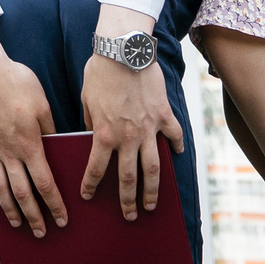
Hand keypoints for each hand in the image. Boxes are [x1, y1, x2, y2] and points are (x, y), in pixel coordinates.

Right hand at [0, 28, 68, 238]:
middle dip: (33, 216)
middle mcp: (8, 151)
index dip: (54, 205)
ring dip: (7, 207)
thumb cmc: (16, 80)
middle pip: (21, 192)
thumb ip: (50, 128)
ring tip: (15, 221)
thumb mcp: (43, 103)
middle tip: (40, 231)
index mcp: (28, 144)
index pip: (45, 184)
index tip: (61, 219)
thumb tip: (56, 144)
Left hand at [80, 25, 181, 221]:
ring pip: (153, 168)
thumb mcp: (86, 97)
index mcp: (104, 134)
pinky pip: (174, 135)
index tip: (88, 197)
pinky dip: (177, 146)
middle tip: (129, 215)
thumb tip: (93, 132)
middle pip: (128, 178)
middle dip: (127, 200)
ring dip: (153, 190)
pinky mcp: (164, 115)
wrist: (124, 49)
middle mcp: (127, 137)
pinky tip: (178, 155)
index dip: (91, 185)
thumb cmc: (100, 70)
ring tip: (152, 203)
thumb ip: (91, 120)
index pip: (95, 169)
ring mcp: (149, 128)